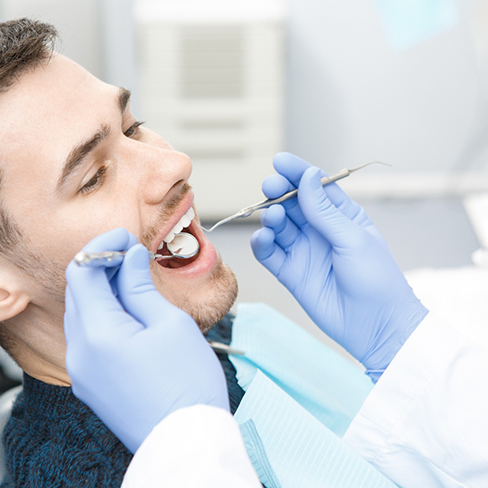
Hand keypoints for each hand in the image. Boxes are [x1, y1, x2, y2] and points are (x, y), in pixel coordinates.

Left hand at [65, 228, 228, 452]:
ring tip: (137, 281)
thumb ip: (141, 286)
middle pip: (79, 291)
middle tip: (134, 255)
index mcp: (97, 333)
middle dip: (103, 266)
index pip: (82, 271)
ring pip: (84, 313)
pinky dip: (106, 314)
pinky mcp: (92, 381)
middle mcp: (80, 352)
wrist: (187, 440)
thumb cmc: (187, 384)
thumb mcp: (170, 323)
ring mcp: (83, 370)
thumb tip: (129, 257)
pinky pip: (90, 336)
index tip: (125, 236)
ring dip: (105, 290)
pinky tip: (133, 311)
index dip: (102, 246)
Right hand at [251, 153, 427, 380]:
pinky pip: (270, 254)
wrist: (375, 326)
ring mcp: (304, 252)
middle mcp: (320, 231)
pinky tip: (262, 239)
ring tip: (273, 218)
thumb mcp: (353, 239)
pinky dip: (262, 244)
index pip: (316, 187)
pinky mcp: (291, 273)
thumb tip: (308, 177)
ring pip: (279, 227)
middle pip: (293, 204)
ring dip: (271, 218)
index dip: (298, 172)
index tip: (280, 162)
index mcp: (342, 217)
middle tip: (270, 187)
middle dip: (279, 192)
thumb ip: (325, 211)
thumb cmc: (375, 279)